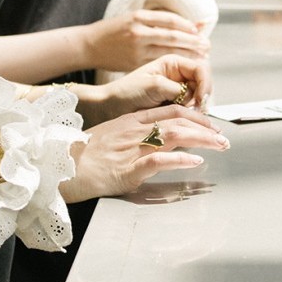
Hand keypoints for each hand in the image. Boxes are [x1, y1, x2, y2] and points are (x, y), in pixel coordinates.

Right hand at [62, 107, 229, 202]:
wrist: (57, 168)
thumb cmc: (80, 155)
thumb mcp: (110, 137)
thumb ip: (132, 135)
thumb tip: (157, 139)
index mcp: (130, 121)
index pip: (171, 110)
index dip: (196, 115)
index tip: (211, 124)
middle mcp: (133, 131)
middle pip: (178, 121)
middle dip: (206, 128)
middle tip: (223, 137)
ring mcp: (130, 149)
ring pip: (174, 136)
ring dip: (202, 140)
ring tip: (219, 145)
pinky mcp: (126, 171)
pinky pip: (158, 161)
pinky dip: (180, 160)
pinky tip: (195, 162)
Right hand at [86, 9, 209, 73]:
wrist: (89, 45)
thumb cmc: (112, 32)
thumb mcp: (132, 19)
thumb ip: (155, 21)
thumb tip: (184, 24)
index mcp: (138, 17)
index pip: (170, 20)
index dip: (187, 26)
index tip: (200, 30)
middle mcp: (139, 31)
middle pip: (173, 36)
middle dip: (193, 41)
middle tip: (208, 45)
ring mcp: (136, 48)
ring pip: (168, 51)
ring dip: (187, 53)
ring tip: (202, 56)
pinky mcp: (133, 62)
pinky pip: (158, 62)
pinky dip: (173, 64)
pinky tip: (184, 66)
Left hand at [88, 53, 213, 122]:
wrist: (111, 108)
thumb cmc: (127, 92)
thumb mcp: (154, 85)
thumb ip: (178, 88)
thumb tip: (195, 97)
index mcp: (173, 62)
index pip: (201, 68)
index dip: (205, 83)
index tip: (201, 99)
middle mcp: (178, 74)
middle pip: (204, 82)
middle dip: (203, 96)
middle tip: (195, 110)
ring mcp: (178, 90)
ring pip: (199, 97)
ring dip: (196, 107)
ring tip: (184, 114)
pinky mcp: (175, 104)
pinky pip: (191, 108)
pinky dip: (190, 114)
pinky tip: (181, 118)